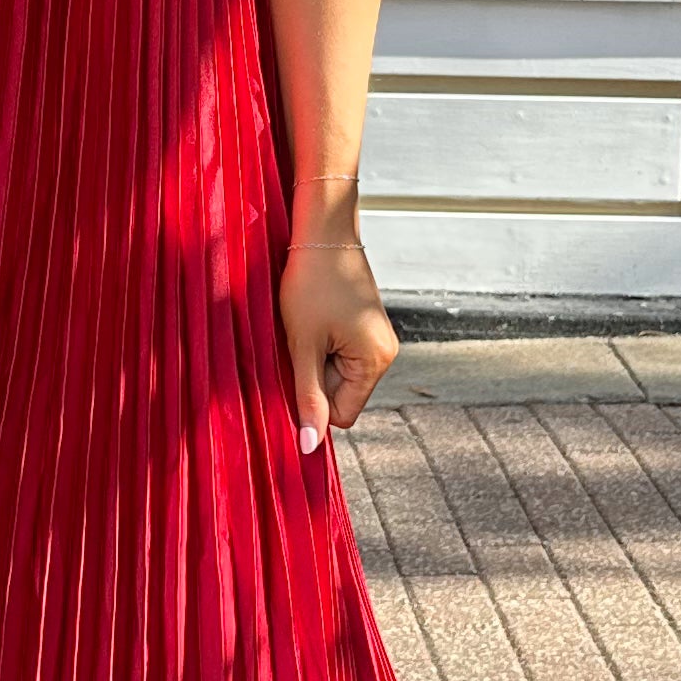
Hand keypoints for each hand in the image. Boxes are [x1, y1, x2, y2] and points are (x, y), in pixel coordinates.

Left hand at [279, 217, 394, 452]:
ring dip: (314, 360)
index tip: (295, 368)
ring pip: (336, 375)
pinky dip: (320, 345)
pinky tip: (312, 320)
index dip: (313, 401)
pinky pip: (340, 355)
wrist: (322, 232)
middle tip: (299, 341)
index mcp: (376, 362)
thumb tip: (309, 447)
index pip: (341, 415)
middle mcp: (385, 354)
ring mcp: (377, 340)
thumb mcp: (302, 345)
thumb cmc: (310, 284)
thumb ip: (307, 397)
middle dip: (314, 377)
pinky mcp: (366, 327)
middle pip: (340, 395)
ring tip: (306, 327)